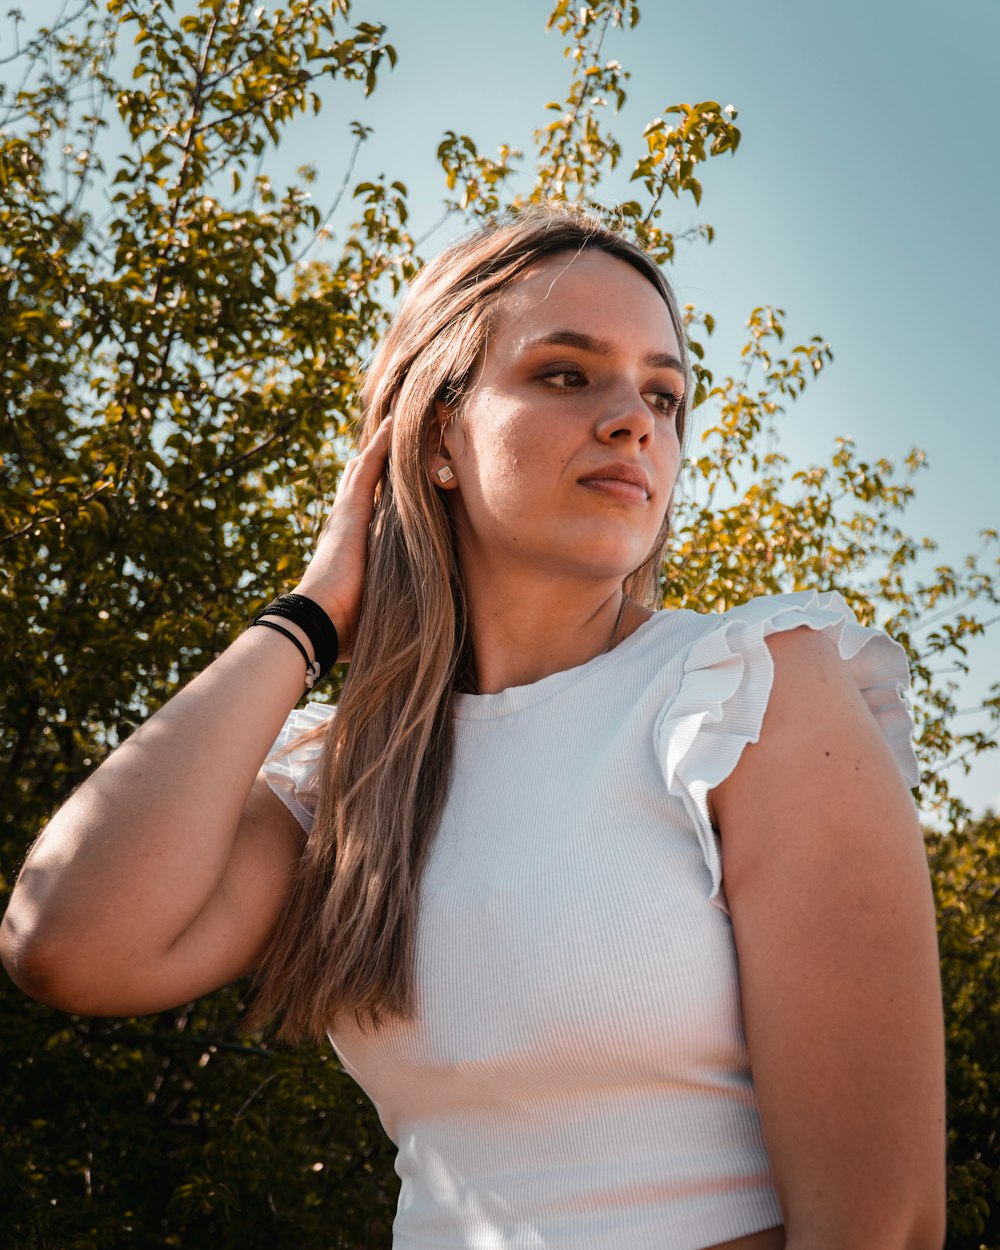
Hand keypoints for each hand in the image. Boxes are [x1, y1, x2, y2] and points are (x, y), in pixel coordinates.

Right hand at [293, 415, 391, 659]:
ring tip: (403, 418)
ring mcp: (347, 516)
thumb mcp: (376, 612)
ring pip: (368, 469)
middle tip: (403, 435)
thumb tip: (423, 633)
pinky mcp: (351, 511)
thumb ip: (392, 608)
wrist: (317, 623)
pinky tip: (397, 423)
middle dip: (382, 462)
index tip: (399, 479)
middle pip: (366, 483)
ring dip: (386, 446)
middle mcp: (346, 526)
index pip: (370, 512)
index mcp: (352, 549)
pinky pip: (370, 468)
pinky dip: (383, 445)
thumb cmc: (344, 629)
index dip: (382, 493)